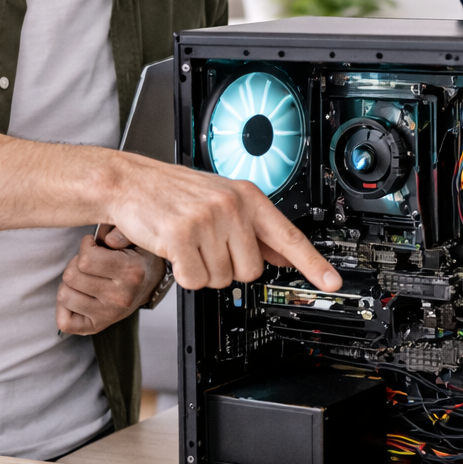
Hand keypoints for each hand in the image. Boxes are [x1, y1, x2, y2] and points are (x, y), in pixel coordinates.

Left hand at [56, 235, 163, 334]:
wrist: (151, 283)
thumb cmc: (137, 258)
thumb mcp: (136, 239)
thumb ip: (122, 231)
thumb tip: (107, 238)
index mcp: (131, 273)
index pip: (86, 260)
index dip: (86, 247)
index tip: (94, 246)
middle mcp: (120, 297)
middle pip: (71, 276)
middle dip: (76, 264)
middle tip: (89, 263)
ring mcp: (108, 315)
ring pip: (64, 296)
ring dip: (70, 284)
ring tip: (84, 279)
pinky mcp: (97, 327)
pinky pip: (65, 322)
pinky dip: (65, 308)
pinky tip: (78, 296)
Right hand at [104, 155, 340, 292]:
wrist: (131, 182)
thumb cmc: (175, 192)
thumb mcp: (223, 201)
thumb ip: (254, 229)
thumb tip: (283, 256)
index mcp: (248, 197)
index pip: (289, 237)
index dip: (313, 263)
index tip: (331, 282)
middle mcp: (233, 207)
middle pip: (251, 270)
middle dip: (229, 266)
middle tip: (208, 244)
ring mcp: (208, 220)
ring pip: (222, 278)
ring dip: (204, 270)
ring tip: (190, 242)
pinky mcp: (182, 236)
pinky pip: (196, 280)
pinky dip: (184, 274)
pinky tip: (176, 250)